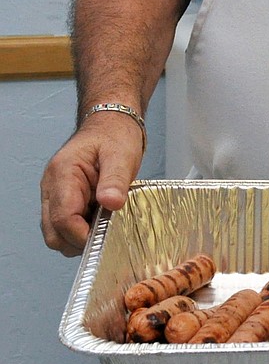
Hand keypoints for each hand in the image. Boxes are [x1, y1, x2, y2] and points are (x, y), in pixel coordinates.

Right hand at [40, 114, 143, 255]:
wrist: (111, 123)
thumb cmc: (115, 134)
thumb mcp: (122, 154)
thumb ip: (116, 180)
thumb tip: (111, 204)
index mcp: (63, 173)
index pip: (62, 218)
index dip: (81, 235)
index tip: (104, 237)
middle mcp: (52, 186)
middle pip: (53, 232)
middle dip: (78, 240)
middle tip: (106, 233)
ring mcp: (55, 194)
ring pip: (57, 233)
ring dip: (80, 236)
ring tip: (105, 222)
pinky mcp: (63, 199)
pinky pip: (66, 225)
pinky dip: (82, 230)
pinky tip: (101, 218)